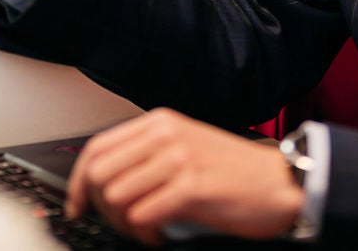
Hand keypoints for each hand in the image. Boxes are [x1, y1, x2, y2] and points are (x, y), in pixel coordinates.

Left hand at [66, 109, 304, 244]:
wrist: (281, 183)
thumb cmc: (235, 172)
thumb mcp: (186, 147)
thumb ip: (148, 155)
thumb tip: (102, 183)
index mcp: (160, 123)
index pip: (97, 148)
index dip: (77, 183)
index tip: (76, 206)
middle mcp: (165, 135)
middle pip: (98, 174)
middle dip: (100, 208)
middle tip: (121, 224)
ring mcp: (178, 159)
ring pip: (114, 197)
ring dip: (123, 224)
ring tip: (145, 229)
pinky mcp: (191, 187)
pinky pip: (141, 216)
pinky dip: (144, 234)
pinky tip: (160, 236)